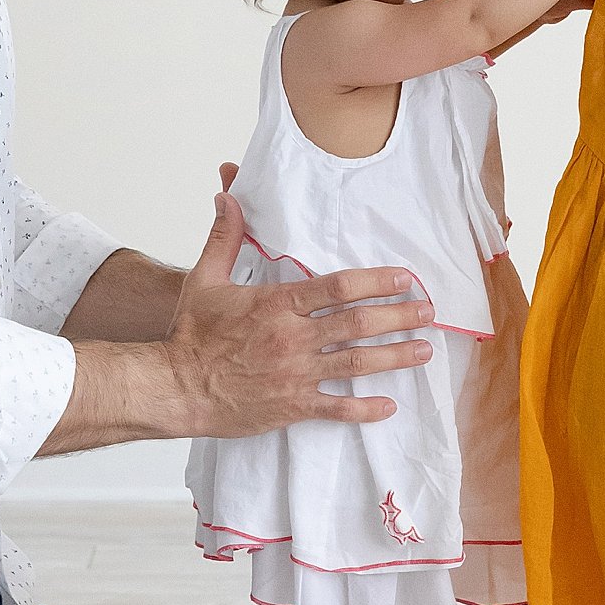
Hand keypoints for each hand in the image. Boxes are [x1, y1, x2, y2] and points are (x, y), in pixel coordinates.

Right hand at [166, 188, 428, 436]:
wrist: (176, 387)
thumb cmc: (191, 334)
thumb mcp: (205, 279)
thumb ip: (225, 237)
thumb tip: (228, 196)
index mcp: (277, 304)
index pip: (338, 287)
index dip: (376, 281)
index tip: (404, 277)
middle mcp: (293, 338)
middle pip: (358, 324)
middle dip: (398, 316)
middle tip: (428, 311)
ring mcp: (296, 374)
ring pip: (356, 363)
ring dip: (394, 357)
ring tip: (423, 351)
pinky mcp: (292, 406)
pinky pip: (336, 408)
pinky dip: (364, 408)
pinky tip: (389, 406)